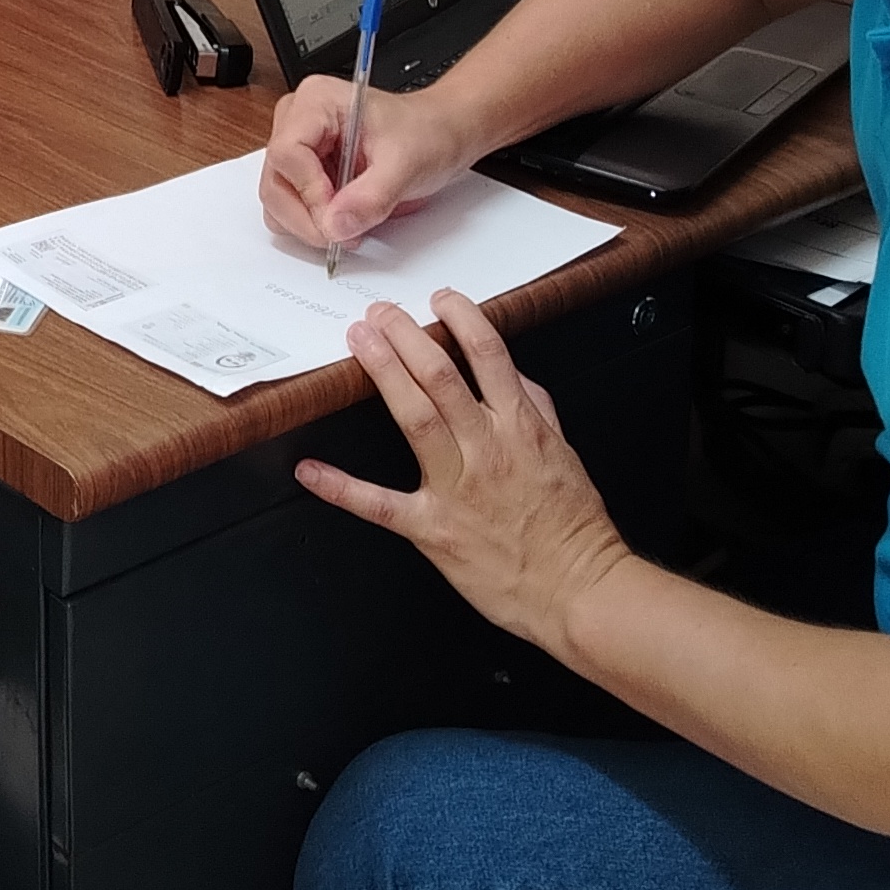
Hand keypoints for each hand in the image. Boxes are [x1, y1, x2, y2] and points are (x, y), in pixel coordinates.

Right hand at [260, 76, 465, 250]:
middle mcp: (298, 121)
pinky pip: (289, 207)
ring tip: (349, 225)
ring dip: (308, 224)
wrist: (440, 136)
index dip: (309, 192)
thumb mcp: (406, 163)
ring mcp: (298, 148)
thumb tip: (335, 225)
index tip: (338, 217)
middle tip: (344, 234)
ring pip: (277, 200)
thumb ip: (371, 196)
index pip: (287, 153)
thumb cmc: (426, 132)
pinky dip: (312, 224)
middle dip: (307, 217)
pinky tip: (343, 220)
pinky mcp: (303, 172)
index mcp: (316, 101)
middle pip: (275, 181)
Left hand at [298, 290, 634, 659]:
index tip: (440, 299)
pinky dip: (341, 488)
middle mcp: (487, 449)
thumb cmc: (573, 527)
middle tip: (379, 313)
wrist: (579, 589)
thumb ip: (536, 409)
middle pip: (441, 377)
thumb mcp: (564, 453)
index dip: (462, 319)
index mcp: (522, 428)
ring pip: (415, 418)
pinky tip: (310, 470)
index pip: (489, 355)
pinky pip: (380, 504)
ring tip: (359, 342)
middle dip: (406, 337)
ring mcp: (458, 487)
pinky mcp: (434, 529)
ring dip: (384, 375)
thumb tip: (512, 376)